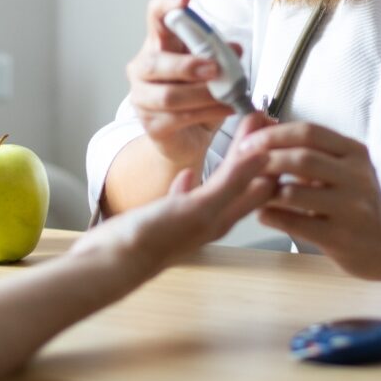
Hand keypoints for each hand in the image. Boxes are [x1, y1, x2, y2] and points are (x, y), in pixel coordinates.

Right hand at [72, 113, 274, 283]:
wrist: (111, 262)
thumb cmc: (152, 240)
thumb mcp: (198, 208)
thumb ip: (231, 183)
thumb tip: (263, 156)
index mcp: (223, 216)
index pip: (261, 181)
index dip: (269, 152)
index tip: (270, 123)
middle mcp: (212, 219)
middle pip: (244, 180)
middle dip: (254, 149)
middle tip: (259, 118)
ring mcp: (190, 219)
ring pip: (221, 185)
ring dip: (232, 159)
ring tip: (235, 135)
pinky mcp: (168, 218)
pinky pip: (189, 197)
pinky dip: (195, 180)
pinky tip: (186, 174)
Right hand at [125, 0, 240, 168]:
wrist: (187, 138)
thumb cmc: (197, 96)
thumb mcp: (214, 70)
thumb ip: (222, 55)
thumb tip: (235, 48)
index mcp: (159, 44)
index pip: (155, 16)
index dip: (167, 4)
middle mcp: (143, 68)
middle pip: (155, 61)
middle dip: (187, 65)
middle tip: (215, 69)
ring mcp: (142, 97)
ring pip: (169, 95)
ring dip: (203, 95)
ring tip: (228, 97)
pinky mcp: (151, 125)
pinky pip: (177, 118)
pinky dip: (206, 113)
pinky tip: (226, 110)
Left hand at [239, 122, 380, 281]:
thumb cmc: (353, 200)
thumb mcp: (341, 167)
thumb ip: (307, 149)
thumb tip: (259, 125)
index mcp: (354, 152)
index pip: (310, 132)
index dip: (274, 134)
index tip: (248, 141)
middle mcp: (357, 177)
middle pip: (302, 158)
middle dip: (265, 158)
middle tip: (241, 164)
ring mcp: (352, 209)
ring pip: (294, 192)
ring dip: (264, 190)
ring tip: (250, 191)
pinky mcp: (342, 238)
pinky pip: (295, 223)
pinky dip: (271, 216)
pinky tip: (263, 214)